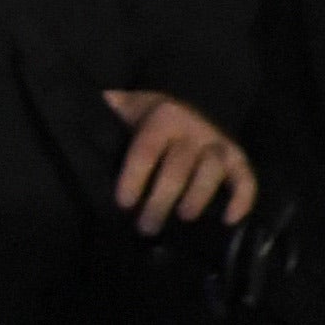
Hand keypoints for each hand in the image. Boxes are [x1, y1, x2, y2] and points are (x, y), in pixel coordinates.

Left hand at [101, 91, 257, 232]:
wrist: (188, 96)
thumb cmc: (146, 115)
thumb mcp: (124, 107)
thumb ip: (105, 113)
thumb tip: (78, 112)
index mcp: (162, 117)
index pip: (147, 149)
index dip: (135, 177)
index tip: (123, 203)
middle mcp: (194, 129)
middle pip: (179, 165)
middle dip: (162, 199)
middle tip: (147, 227)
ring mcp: (217, 143)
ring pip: (212, 169)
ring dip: (199, 194)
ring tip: (184, 217)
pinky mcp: (236, 158)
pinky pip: (246, 176)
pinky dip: (243, 198)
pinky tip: (229, 219)